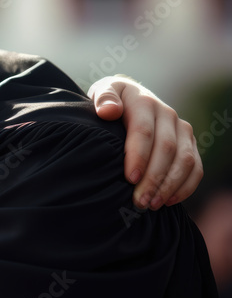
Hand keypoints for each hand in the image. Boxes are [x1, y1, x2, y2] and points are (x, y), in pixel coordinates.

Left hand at [90, 76, 201, 209]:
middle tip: (139, 201)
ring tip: (152, 205)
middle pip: (166, 149)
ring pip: (184, 160)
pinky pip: (196, 167)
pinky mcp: (190, 143)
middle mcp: (167, 114)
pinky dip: (186, 186)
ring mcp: (181, 129)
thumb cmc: (110, 102)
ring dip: (170, 185)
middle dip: (153, 178)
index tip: (129, 179)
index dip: (138, 157)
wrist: (129, 98)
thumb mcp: (101, 92)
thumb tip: (109, 111)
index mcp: (144, 103)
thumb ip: (103, 99)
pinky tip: (169, 201)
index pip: (144, 132)